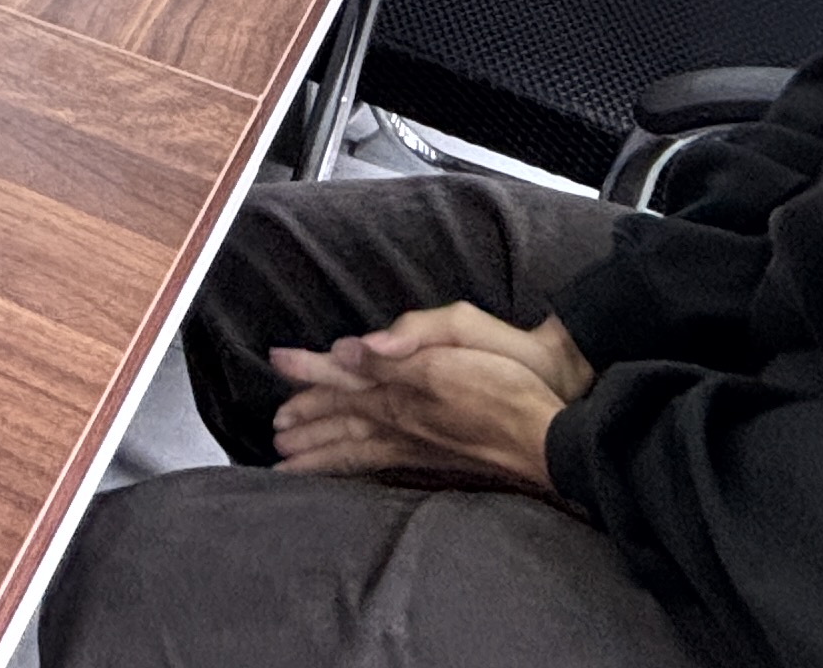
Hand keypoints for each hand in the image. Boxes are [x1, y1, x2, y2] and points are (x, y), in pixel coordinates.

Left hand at [270, 303, 589, 489]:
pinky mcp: (438, 459)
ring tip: (289, 462)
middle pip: (342, 422)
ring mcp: (419, 446)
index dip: (307, 370)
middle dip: (306, 422)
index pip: (341, 381)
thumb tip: (348, 352)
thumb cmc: (504, 386)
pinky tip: (352, 470)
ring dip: (321, 452)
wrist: (548, 434)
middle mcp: (402, 424)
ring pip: (356, 448)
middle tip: (274, 430)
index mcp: (400, 395)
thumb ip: (395, 356)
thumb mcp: (448, 354)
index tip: (276, 360)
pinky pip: (379, 463)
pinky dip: (355, 466)